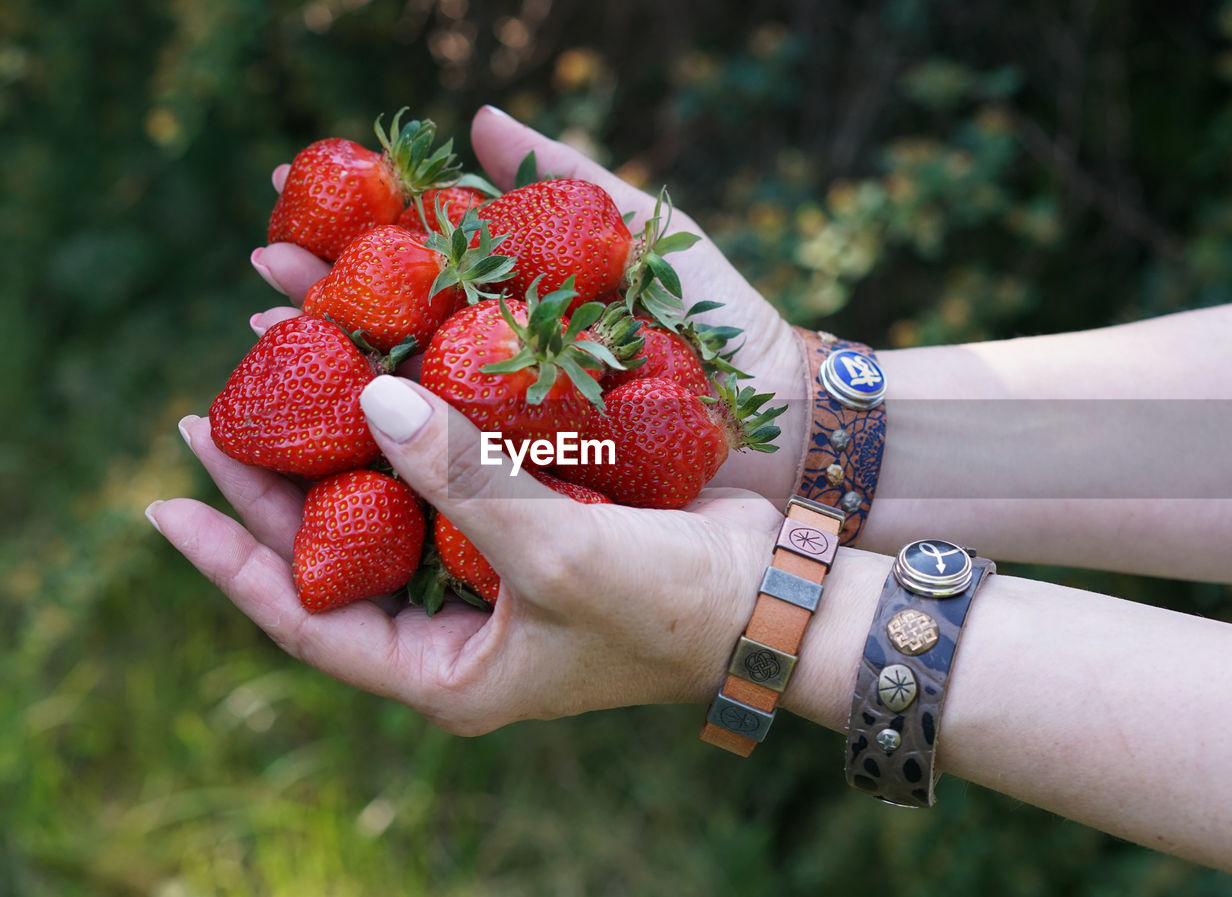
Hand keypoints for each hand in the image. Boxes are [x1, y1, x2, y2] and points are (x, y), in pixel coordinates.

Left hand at [149, 376, 782, 733]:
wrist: (771, 594)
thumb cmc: (668, 605)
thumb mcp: (556, 552)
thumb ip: (460, 477)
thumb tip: (367, 392)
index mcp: (445, 668)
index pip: (306, 619)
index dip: (231, 560)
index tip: (164, 503)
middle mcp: (453, 624)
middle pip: (332, 555)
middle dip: (272, 490)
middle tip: (210, 415)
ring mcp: (486, 574)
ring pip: (384, 508)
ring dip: (337, 447)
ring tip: (280, 382)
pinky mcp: (522, 523)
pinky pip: (445, 474)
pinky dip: (414, 426)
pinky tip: (384, 374)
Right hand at [251, 105, 809, 502]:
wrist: (794, 430)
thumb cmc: (730, 330)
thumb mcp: (653, 243)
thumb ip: (573, 184)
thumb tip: (482, 117)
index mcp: (529, 317)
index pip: (418, 273)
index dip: (353, 246)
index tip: (285, 210)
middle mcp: (513, 379)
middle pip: (398, 337)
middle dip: (324, 306)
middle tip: (258, 274)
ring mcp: (520, 443)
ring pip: (411, 411)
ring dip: (332, 380)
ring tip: (264, 343)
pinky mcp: (536, 498)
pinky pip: (455, 482)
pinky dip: (395, 460)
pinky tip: (333, 435)